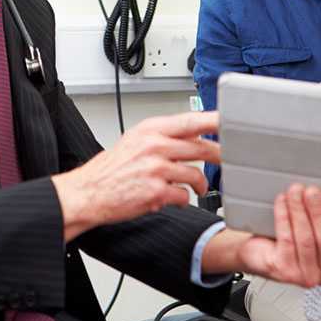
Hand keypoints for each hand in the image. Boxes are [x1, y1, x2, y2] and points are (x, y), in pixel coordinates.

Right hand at [51, 111, 219, 240]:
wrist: (88, 192)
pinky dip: (184, 200)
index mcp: (151, 129)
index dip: (215, 120)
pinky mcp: (156, 192)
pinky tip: (178, 200)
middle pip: (201, 147)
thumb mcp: (135, 140)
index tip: (232, 121)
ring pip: (196, 174)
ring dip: (201, 184)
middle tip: (228, 159)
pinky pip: (184, 196)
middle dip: (219, 155)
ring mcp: (156, 168)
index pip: (191, 120)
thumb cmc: (111, 169)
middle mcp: (154, 145)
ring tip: (199, 188)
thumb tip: (194, 135)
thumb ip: (164, 136)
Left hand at [202, 184, 320, 286]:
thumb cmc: (297, 236)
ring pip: (305, 239)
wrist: (263, 252)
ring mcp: (306, 275)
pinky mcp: (284, 270)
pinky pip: (286, 239)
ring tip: (295, 190)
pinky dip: (284, 216)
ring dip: (299, 210)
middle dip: (319, 212)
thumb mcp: (320, 228)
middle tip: (313, 191)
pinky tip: (282, 201)